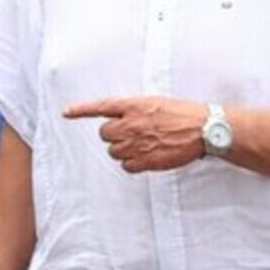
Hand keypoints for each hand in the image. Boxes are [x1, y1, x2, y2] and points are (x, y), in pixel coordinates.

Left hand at [65, 97, 206, 172]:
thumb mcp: (157, 103)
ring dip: (124, 150)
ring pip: (114, 152)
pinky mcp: (144, 160)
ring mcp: (136, 143)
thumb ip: (136, 110)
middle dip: (115, 135)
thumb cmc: (184, 114)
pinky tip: (147, 157)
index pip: (100, 107)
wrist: (204, 129)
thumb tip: (121, 119)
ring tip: (144, 146)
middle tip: (133, 134)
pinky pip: (126, 166)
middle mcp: (131, 124)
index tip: (66, 113)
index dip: (81, 110)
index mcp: (134, 106)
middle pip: (105, 134)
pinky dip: (133, 164)